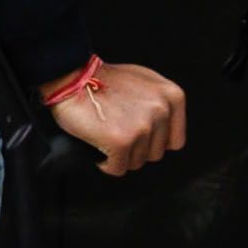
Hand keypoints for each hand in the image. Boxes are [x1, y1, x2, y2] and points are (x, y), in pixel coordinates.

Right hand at [50, 61, 188, 175]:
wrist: (72, 78)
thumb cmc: (101, 79)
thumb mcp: (144, 81)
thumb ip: (160, 102)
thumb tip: (164, 126)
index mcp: (172, 96)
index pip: (175, 140)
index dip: (153, 141)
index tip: (138, 133)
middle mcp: (161, 111)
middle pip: (155, 154)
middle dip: (135, 148)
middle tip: (117, 130)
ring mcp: (142, 127)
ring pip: (136, 163)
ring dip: (119, 155)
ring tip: (106, 133)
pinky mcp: (122, 141)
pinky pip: (117, 168)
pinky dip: (105, 162)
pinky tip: (98, 143)